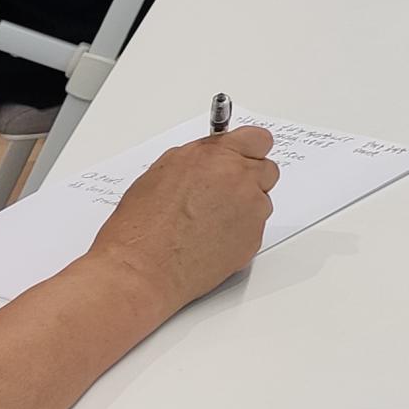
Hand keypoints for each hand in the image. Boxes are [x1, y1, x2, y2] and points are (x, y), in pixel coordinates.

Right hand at [87, 128, 280, 314]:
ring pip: (262, 201)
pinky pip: (256, 229)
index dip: (249, 150)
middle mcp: (238, 177)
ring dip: (245, 208)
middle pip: (267, 169)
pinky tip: (212, 242)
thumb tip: (213, 159)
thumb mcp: (163, 173)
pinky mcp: (254, 238)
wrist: (141, 270)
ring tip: (210, 224)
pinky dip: (240, 233)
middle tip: (224, 195)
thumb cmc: (142, 227)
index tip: (244, 157)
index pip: (257, 139)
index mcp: (215, 155)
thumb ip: (199, 159)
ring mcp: (250, 208)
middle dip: (250, 179)